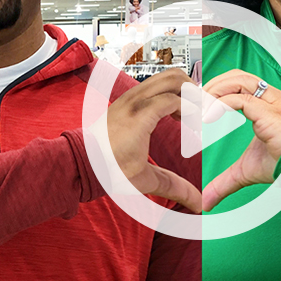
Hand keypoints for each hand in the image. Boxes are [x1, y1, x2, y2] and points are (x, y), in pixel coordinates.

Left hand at [106, 68, 202, 212]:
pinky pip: (153, 86)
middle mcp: (134, 100)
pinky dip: (168, 93)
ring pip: (163, 78)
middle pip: (173, 77)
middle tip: (199, 113)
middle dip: (192, 92)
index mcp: (140, 116)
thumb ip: (174, 187)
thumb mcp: (144, 180)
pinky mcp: (126, 99)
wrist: (81, 162)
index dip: (193, 112)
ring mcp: (129, 97)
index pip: (176, 99)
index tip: (199, 129)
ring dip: (180, 91)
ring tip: (186, 116)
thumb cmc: (107, 170)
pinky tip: (170, 116)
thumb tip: (198, 203)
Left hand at [202, 70, 280, 211]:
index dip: (216, 88)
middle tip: (192, 101)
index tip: (197, 104)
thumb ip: (225, 182)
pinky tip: (208, 116)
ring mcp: (271, 102)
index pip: (237, 83)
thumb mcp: (247, 171)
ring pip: (238, 80)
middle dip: (211, 85)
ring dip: (214, 90)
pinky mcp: (270, 113)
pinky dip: (220, 104)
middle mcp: (270, 98)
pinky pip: (241, 99)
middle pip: (235, 76)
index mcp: (266, 104)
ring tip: (198, 106)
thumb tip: (208, 201)